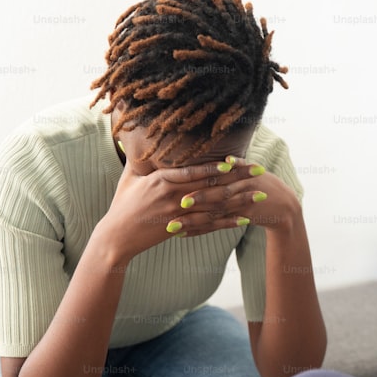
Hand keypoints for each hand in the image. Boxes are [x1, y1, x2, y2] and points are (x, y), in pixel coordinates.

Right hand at [97, 156, 296, 261]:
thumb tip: (139, 141)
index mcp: (162, 178)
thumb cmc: (121, 205)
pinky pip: (210, 224)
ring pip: (215, 204)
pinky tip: (245, 219)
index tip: (239, 160)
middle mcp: (173, 194)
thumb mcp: (130, 178)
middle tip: (260, 171)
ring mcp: (178, 212)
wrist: (116, 236)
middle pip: (213, 184)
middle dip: (239, 177)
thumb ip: (141, 161)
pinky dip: (228, 221)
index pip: (197, 169)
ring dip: (240, 199)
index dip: (220, 165)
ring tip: (260, 195)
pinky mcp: (180, 228)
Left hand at [176, 155, 302, 236]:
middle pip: (217, 191)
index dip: (198, 177)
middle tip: (178, 204)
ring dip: (194, 220)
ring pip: (215, 211)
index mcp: (238, 171)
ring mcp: (244, 202)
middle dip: (198, 198)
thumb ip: (234, 166)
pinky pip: (219, 225)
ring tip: (174, 226)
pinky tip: (186, 234)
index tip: (179, 182)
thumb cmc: (262, 185)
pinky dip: (202, 230)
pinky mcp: (246, 217)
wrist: (285, 205)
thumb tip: (220, 159)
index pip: (215, 174)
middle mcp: (241, 185)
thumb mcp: (251, 170)